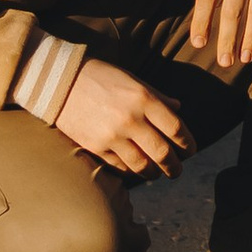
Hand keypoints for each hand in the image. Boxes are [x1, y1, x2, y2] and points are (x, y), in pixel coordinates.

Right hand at [54, 56, 191, 177]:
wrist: (61, 82)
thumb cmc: (102, 77)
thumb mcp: (134, 80)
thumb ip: (158, 96)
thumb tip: (179, 109)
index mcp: (144, 99)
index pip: (175, 128)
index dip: (188, 143)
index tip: (190, 151)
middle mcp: (131, 119)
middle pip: (162, 153)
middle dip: (174, 166)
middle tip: (178, 171)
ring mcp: (112, 136)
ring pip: (142, 166)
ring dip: (153, 173)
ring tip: (157, 173)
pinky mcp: (96, 148)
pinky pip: (120, 167)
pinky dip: (131, 171)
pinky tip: (136, 169)